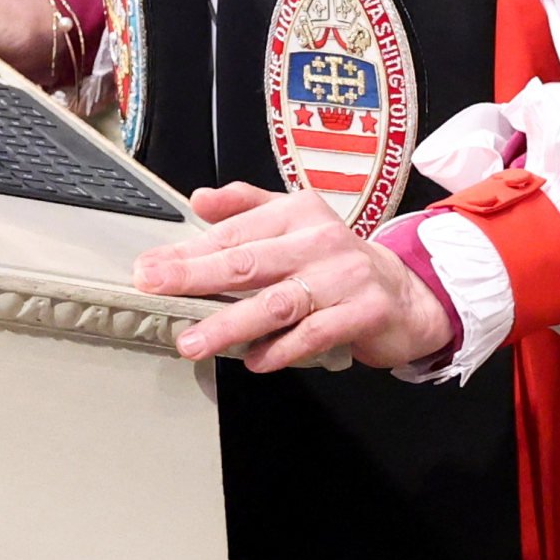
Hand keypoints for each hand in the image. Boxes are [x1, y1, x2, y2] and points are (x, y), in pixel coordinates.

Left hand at [134, 184, 457, 373]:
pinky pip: (314, 333)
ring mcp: (345, 276)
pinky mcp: (365, 312)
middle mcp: (320, 240)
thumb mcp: (298, 221)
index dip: (188, 251)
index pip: (234, 232)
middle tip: (157, 291)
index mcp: (298, 212)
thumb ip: (248, 207)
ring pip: (277, 302)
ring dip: (230, 324)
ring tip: (194, 342)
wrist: (408, 292)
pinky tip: (255, 360)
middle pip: (248, 262)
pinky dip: (281, 349)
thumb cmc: (339, 263)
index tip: (151, 268)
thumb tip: (201, 200)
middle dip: (195, 277)